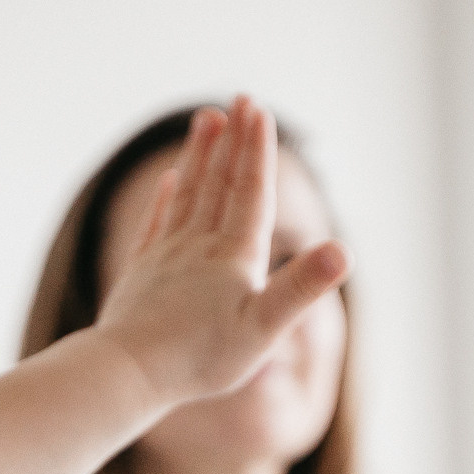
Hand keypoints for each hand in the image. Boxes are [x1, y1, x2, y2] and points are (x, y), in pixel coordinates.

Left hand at [87, 96, 349, 407]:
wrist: (129, 374)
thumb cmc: (201, 358)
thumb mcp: (265, 329)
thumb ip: (303, 288)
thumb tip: (343, 251)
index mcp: (235, 257)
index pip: (250, 193)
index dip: (256, 152)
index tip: (258, 110)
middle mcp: (199, 247)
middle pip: (218, 184)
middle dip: (232, 140)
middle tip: (240, 99)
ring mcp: (167, 258)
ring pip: (187, 195)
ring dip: (199, 157)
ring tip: (206, 121)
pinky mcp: (142, 275)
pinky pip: (157, 225)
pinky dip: (166, 199)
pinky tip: (169, 181)